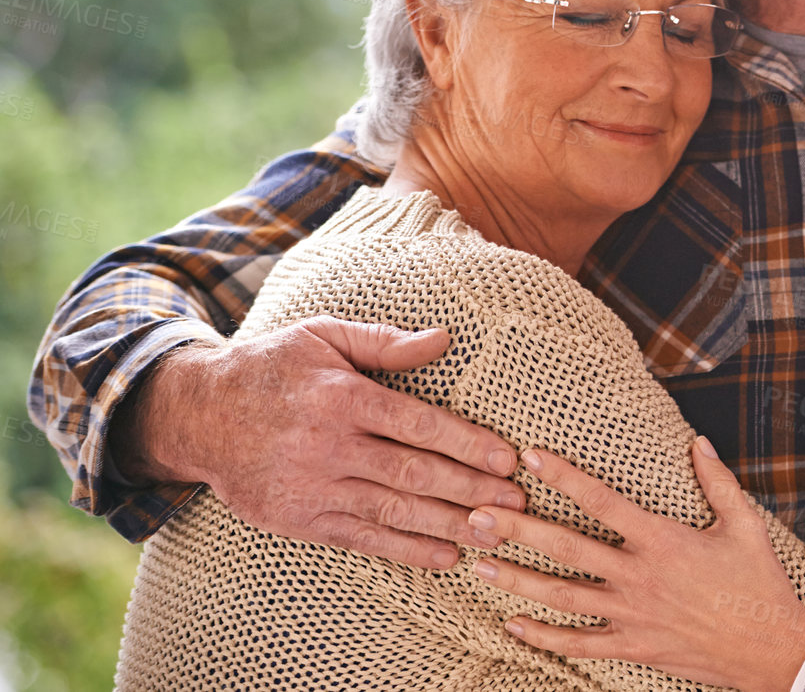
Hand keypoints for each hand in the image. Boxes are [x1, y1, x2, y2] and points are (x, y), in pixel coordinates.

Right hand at [114, 316, 522, 568]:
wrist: (197, 414)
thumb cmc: (272, 366)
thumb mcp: (323, 336)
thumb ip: (384, 341)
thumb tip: (444, 338)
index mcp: (340, 397)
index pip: (417, 424)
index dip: (467, 443)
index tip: (508, 459)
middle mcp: (327, 446)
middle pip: (412, 473)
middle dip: (470, 491)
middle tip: (518, 506)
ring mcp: (312, 488)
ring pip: (392, 512)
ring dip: (449, 526)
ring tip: (495, 535)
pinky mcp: (299, 519)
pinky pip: (361, 539)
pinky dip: (406, 550)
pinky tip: (445, 556)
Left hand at [469, 439, 804, 691]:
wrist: (772, 649)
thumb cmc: (760, 583)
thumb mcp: (745, 524)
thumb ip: (718, 481)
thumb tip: (697, 441)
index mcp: (662, 540)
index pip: (601, 502)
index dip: (564, 477)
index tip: (529, 456)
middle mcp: (639, 576)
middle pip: (566, 548)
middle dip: (518, 529)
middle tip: (477, 514)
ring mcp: (632, 615)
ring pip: (562, 596)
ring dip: (517, 579)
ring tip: (479, 563)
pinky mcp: (633, 646)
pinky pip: (578, 643)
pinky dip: (543, 636)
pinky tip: (512, 624)